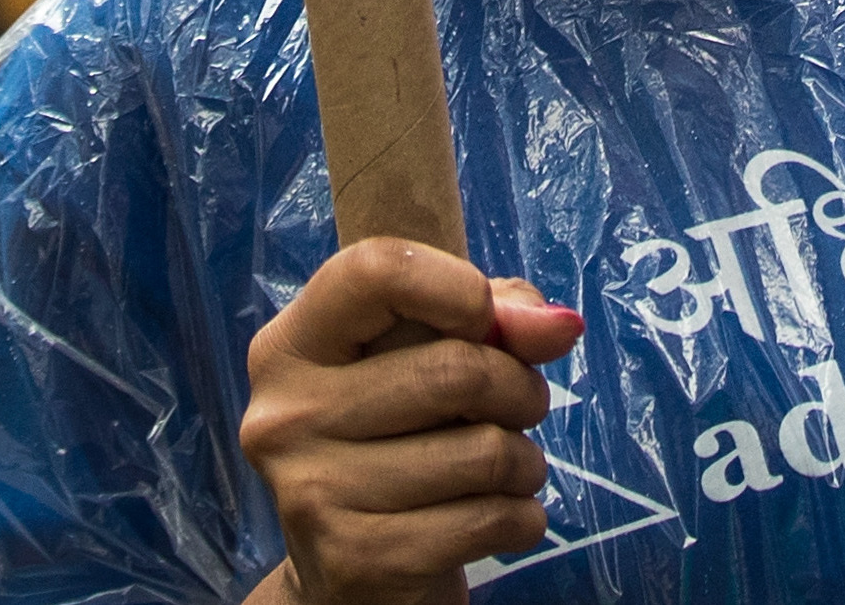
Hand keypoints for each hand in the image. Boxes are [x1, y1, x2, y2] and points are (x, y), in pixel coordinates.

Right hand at [239, 241, 582, 604]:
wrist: (354, 577)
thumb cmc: (399, 439)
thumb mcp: (432, 356)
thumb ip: (495, 318)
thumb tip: (560, 326)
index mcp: (289, 346)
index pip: (376, 270)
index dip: (459, 286)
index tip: (489, 318)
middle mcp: (284, 417)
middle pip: (454, 369)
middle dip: (519, 388)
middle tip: (520, 407)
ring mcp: (311, 494)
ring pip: (484, 451)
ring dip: (525, 461)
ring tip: (506, 468)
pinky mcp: (354, 562)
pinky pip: (489, 519)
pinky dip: (521, 517)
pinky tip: (497, 517)